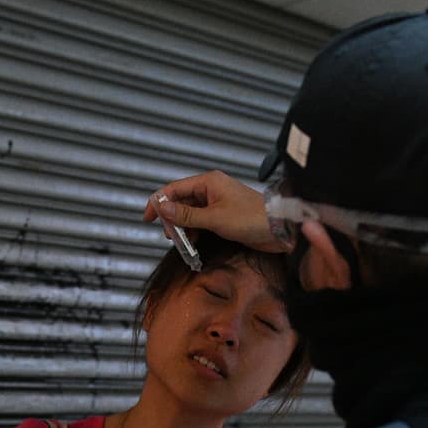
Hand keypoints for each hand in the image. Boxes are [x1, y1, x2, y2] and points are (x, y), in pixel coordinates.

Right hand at [143, 170, 282, 252]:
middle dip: (172, 220)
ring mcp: (218, 203)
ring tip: (183, 244)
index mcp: (208, 182)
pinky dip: (196, 233)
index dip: (158, 203)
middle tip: (171, 238)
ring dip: (184, 229)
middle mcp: (211, 190)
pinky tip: (195, 244)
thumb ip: (187, 215)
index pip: (174, 189)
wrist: (280, 229)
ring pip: (191, 214)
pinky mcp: (224, 217)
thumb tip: (162, 208)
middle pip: (181, 202)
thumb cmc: (252, 218)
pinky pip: (202, 222)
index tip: (148, 218)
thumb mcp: (215, 218)